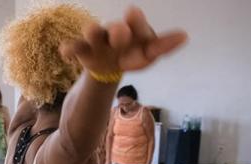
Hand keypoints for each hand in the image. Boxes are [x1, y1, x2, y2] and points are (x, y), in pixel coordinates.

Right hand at [59, 7, 186, 74]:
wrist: (108, 64)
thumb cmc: (131, 54)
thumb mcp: (146, 53)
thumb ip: (161, 46)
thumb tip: (184, 35)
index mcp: (135, 31)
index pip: (139, 27)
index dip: (137, 22)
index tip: (132, 12)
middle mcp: (116, 32)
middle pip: (116, 30)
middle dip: (118, 32)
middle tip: (121, 33)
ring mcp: (98, 40)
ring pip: (94, 33)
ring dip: (93, 32)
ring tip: (91, 30)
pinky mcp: (83, 50)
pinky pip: (75, 47)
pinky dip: (69, 48)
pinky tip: (65, 51)